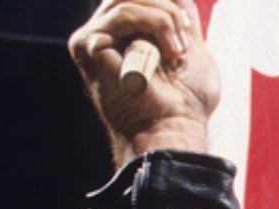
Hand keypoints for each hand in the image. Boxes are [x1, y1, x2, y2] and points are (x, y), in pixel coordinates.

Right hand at [69, 0, 219, 165]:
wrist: (177, 127)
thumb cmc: (186, 100)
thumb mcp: (189, 45)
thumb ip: (177, 14)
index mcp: (123, 33)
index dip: (167, 1)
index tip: (188, 26)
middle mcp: (102, 33)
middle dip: (167, 5)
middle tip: (185, 34)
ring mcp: (92, 38)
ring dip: (164, 16)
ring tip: (177, 48)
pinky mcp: (89, 46)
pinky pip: (123, 13)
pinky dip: (154, 23)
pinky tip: (167, 51)